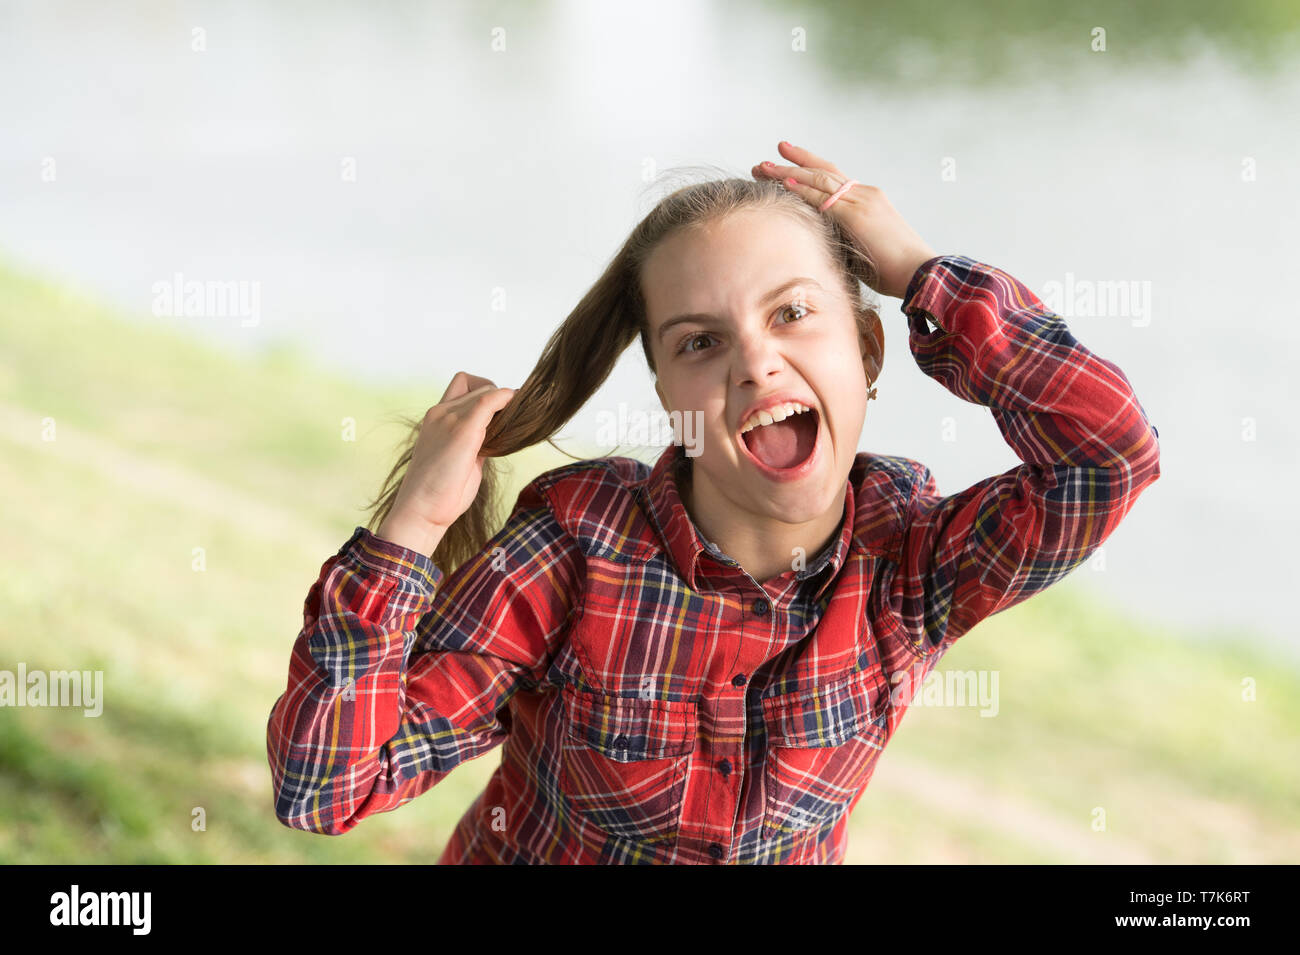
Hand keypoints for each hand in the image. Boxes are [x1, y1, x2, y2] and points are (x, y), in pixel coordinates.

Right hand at [381, 371, 516, 545]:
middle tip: (512, 421)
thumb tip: (496, 437)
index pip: (463, 385)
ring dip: (504, 402)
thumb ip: (473, 442)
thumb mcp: (459, 459)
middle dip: (498, 399)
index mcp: (436, 418)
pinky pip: (489, 401)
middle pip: (478, 386)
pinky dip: (506, 400)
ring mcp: (449, 419)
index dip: (484, 393)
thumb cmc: (441, 492)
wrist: (421, 510)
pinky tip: (516, 409)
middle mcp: (440, 412)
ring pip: (486, 391)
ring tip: (515, 423)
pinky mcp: (463, 430)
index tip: (499, 413)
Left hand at [752, 141, 936, 299]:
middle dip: (793, 164)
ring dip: (788, 173)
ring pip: (819, 180)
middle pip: (823, 171)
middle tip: (766, 159)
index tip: (786, 165)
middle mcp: (864, 194)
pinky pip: (823, 198)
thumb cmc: (894, 270)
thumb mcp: (864, 249)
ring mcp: (861, 201)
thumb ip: (843, 240)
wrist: (919, 272)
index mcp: (867, 201)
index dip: (808, 169)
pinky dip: (802, 189)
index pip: (832, 178)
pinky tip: (783, 183)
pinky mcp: (857, 215)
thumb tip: (820, 247)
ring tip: (762, 167)